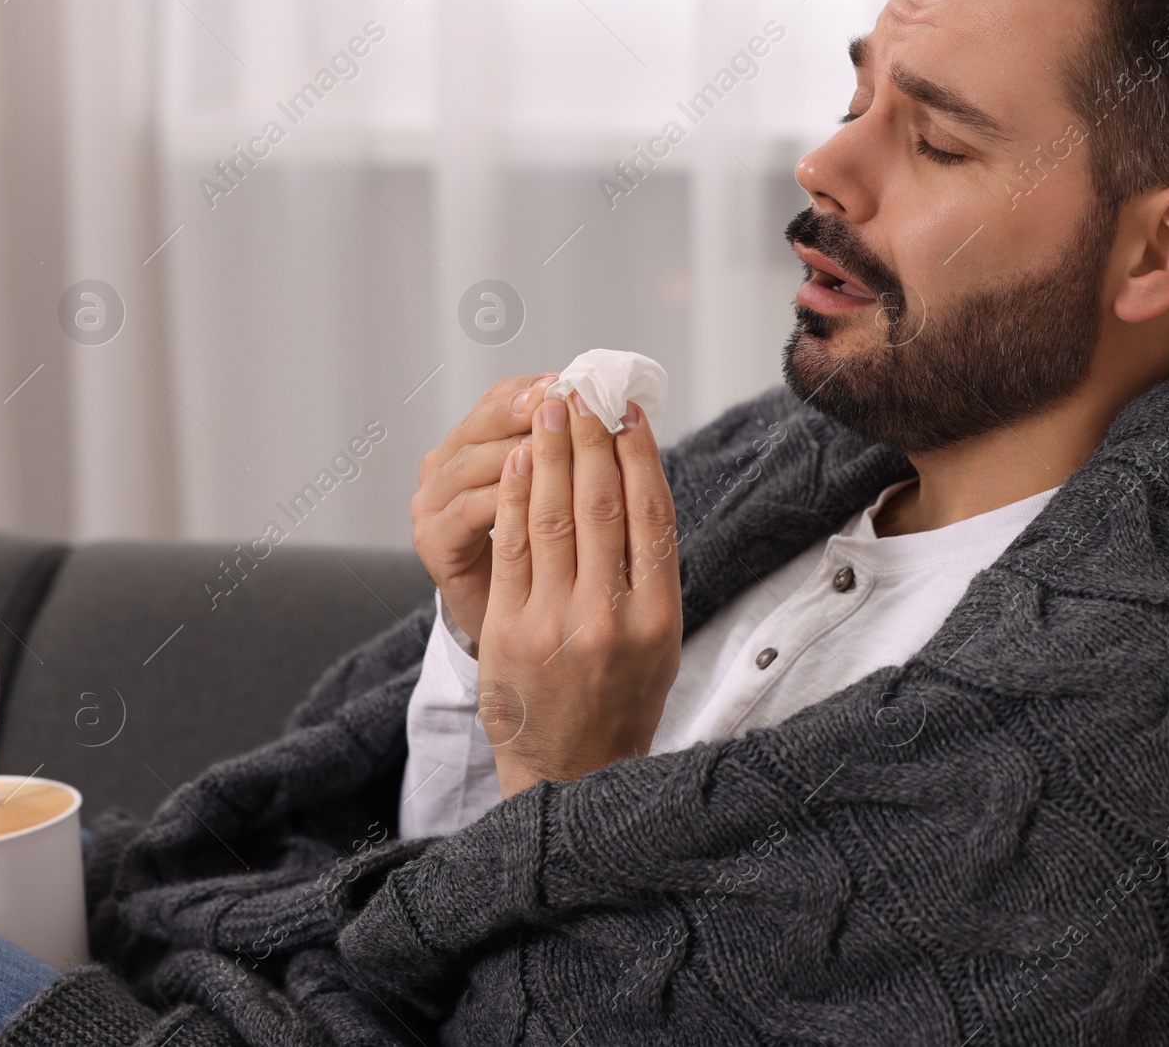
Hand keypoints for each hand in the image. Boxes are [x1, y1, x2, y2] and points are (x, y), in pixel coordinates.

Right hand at [411, 372, 557, 652]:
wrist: (518, 641)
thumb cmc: (547, 566)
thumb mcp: (557, 502)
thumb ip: (569, 458)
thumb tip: (621, 409)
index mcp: (471, 442)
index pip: (501, 398)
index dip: (538, 389)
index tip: (577, 381)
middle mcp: (443, 467)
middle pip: (484, 422)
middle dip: (532, 411)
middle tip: (570, 402)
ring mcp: (432, 504)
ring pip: (475, 461)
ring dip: (522, 448)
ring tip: (560, 438)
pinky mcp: (433, 544)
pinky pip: (470, 511)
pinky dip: (506, 496)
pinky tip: (539, 487)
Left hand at [478, 392, 682, 795]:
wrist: (570, 777)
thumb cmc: (621, 702)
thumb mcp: (660, 644)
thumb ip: (652, 572)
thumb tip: (638, 485)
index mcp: (659, 618)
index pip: (652, 515)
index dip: (640, 454)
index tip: (628, 412)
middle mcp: (611, 617)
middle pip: (602, 505)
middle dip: (592, 438)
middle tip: (584, 391)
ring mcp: (555, 623)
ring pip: (556, 516)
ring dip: (553, 452)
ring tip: (551, 407)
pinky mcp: (508, 629)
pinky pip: (513, 546)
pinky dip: (518, 496)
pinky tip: (522, 460)